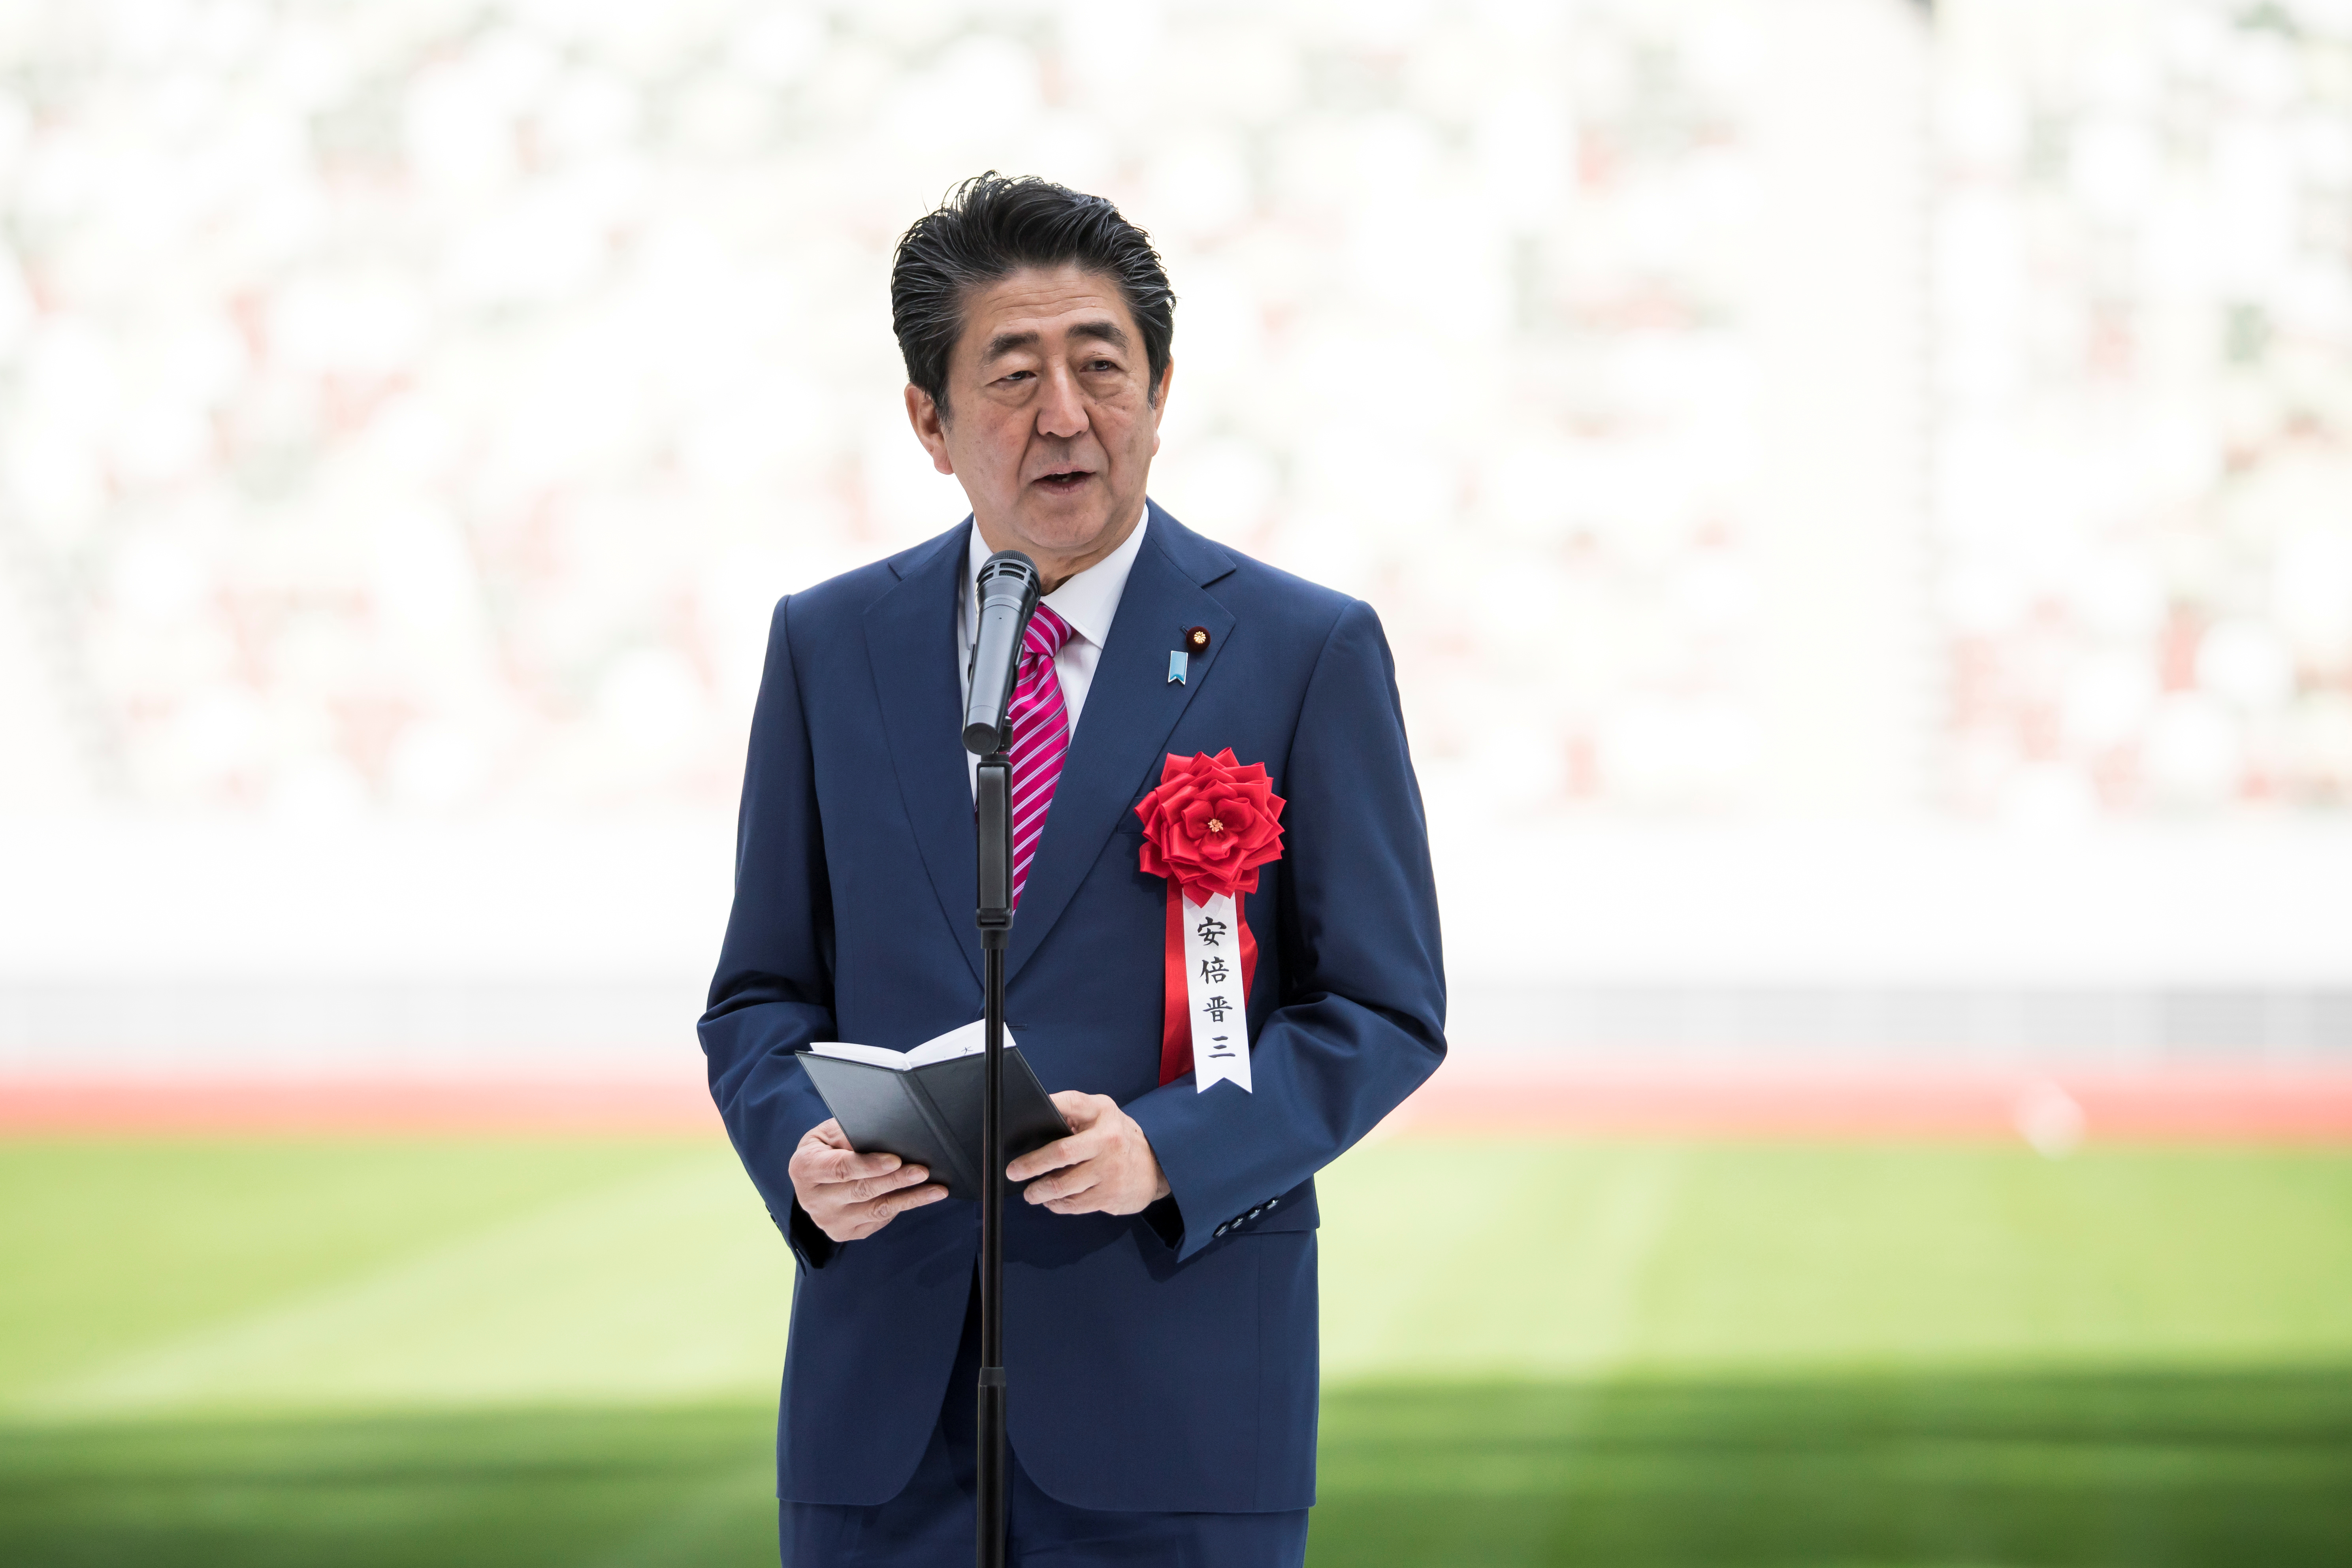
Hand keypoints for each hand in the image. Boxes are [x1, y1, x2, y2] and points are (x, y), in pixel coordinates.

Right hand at [788, 1119, 948, 1242]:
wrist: (813, 1178)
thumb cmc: (826, 1147)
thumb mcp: (829, 1133)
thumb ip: (850, 1133)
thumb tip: (886, 1135)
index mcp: (804, 1169)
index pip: (840, 1169)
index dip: (870, 1165)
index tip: (896, 1159)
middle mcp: (813, 1200)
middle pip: (862, 1191)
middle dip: (896, 1180)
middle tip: (923, 1171)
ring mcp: (830, 1221)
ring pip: (876, 1209)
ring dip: (909, 1198)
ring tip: (935, 1189)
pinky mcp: (845, 1233)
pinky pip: (880, 1219)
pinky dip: (903, 1206)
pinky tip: (922, 1197)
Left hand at [1006, 1091, 1171, 1216]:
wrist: (1157, 1165)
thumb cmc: (1118, 1138)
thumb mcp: (1102, 1116)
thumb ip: (1074, 1116)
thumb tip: (1032, 1127)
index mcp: (1102, 1112)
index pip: (1069, 1103)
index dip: (1045, 1107)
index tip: (1022, 1116)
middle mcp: (1108, 1139)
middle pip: (1061, 1152)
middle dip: (1031, 1164)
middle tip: (1013, 1172)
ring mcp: (1110, 1170)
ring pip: (1063, 1185)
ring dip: (1040, 1191)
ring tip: (1031, 1193)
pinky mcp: (1110, 1195)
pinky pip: (1074, 1204)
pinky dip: (1057, 1204)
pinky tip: (1051, 1201)